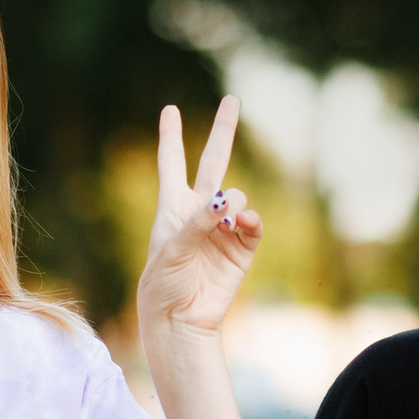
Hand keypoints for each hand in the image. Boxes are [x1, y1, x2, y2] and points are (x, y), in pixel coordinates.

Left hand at [136, 95, 259, 336]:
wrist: (181, 319)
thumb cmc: (164, 283)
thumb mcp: (172, 248)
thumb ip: (199, 221)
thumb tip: (229, 200)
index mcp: (173, 207)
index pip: (172, 164)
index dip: (170, 137)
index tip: (170, 111)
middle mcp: (200, 212)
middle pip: (213, 162)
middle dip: (223, 131)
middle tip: (232, 98)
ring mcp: (223, 228)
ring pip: (237, 197)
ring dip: (235, 202)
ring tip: (227, 217)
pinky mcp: (242, 249)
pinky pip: (253, 225)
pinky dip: (251, 220)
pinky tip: (244, 222)